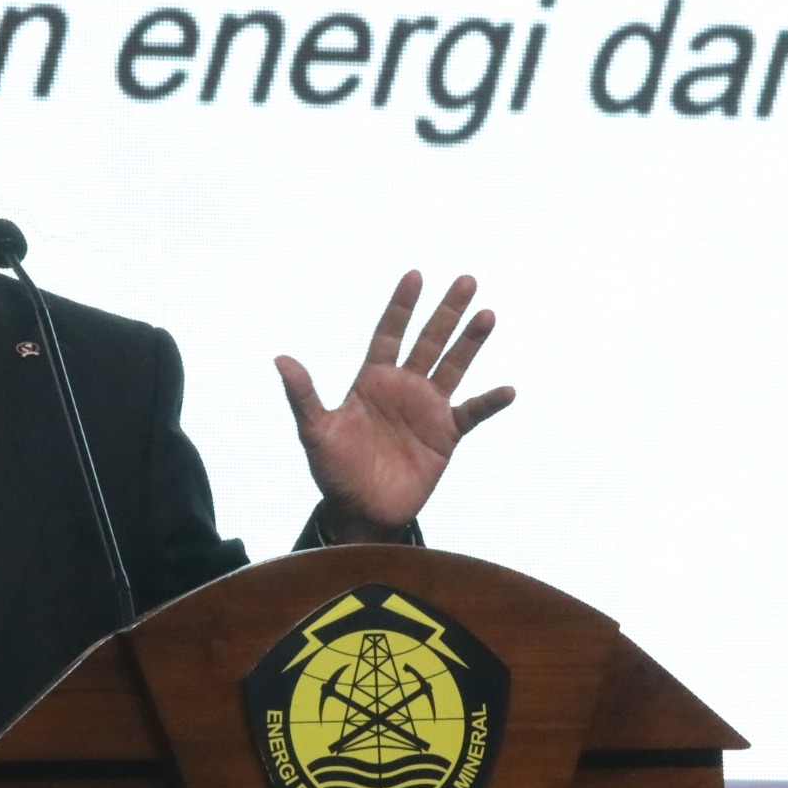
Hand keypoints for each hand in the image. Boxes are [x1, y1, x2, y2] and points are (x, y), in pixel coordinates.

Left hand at [275, 272, 514, 542]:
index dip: (401, 306)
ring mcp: (427, 409)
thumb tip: (281, 360)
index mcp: (372, 380)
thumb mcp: (315, 432)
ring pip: (453, 366)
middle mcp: (403, 387)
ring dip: (470, 342)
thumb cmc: (335, 471)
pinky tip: (506, 389)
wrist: (361, 511)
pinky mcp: (444, 435)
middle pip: (429, 340)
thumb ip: (303, 396)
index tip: (415, 276)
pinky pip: (471, 413)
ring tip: (486, 315)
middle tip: (466, 280)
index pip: (389, 333)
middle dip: (446, 311)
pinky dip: (489, 402)